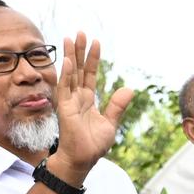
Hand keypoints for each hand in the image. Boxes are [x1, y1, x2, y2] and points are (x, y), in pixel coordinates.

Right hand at [49, 31, 133, 168]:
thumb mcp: (110, 123)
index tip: (96, 42)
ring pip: (70, 73)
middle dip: (79, 50)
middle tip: (80, 32)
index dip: (93, 58)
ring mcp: (69, 101)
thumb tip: (129, 88)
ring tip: (71, 38)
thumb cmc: (93, 145)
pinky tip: (67, 61)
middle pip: (78, 69)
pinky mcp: (64, 109)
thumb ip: (117, 106)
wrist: (82, 160)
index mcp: (87, 100)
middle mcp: (77, 97)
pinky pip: (65, 88)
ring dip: (70, 56)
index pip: (90, 74)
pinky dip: (66, 74)